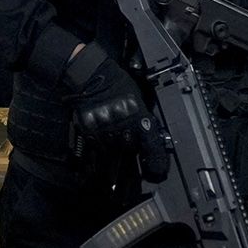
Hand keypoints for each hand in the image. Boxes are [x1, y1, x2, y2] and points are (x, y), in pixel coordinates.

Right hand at [63, 46, 165, 178]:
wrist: (93, 76)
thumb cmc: (117, 83)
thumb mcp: (138, 98)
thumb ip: (143, 116)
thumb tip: (148, 130)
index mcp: (139, 117)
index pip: (151, 145)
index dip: (156, 161)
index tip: (157, 171)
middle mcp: (123, 127)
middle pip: (130, 149)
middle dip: (130, 146)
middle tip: (126, 137)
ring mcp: (106, 130)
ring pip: (113, 150)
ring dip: (114, 146)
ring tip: (111, 131)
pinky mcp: (90, 131)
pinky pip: (96, 147)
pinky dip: (98, 146)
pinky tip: (99, 139)